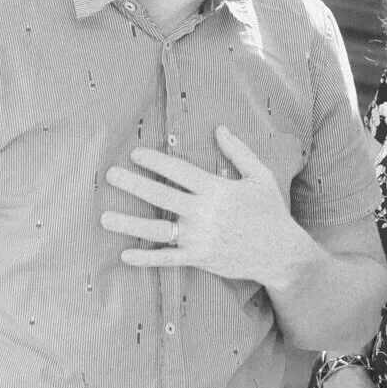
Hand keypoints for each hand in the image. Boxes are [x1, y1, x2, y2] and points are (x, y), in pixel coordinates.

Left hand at [102, 126, 304, 286]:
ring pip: (158, 229)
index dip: (156, 161)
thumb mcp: (260, 176)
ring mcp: (200, 238)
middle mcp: (205, 213)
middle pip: (161, 196)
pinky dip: (146, 258)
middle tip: (110, 175)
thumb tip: (220, 128)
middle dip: (134, 184)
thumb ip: (238, 152)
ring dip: (129, 223)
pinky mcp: (200, 259)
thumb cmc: (271, 212)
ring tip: (104, 217)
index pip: (179, 171)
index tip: (135, 154)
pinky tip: (125, 254)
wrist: (282, 254)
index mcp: (217, 189)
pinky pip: (168, 259)